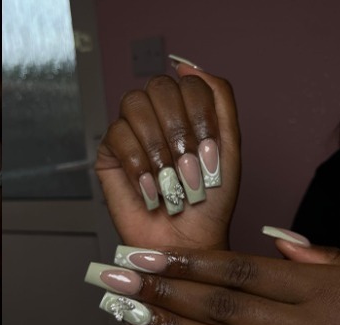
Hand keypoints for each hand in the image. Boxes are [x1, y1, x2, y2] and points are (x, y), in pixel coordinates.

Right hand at [95, 61, 239, 249]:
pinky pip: (116, 135)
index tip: (209, 152)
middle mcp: (159, 117)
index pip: (190, 83)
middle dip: (179, 131)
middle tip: (189, 168)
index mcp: (188, 112)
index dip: (201, 117)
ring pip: (135, 105)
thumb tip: (189, 66)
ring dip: (158, 149)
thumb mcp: (229, 148)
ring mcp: (133, 132)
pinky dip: (138, 165)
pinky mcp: (110, 154)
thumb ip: (220, 100)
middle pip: (160, 87)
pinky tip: (150, 189)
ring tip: (170, 182)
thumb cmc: (210, 205)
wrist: (188, 243)